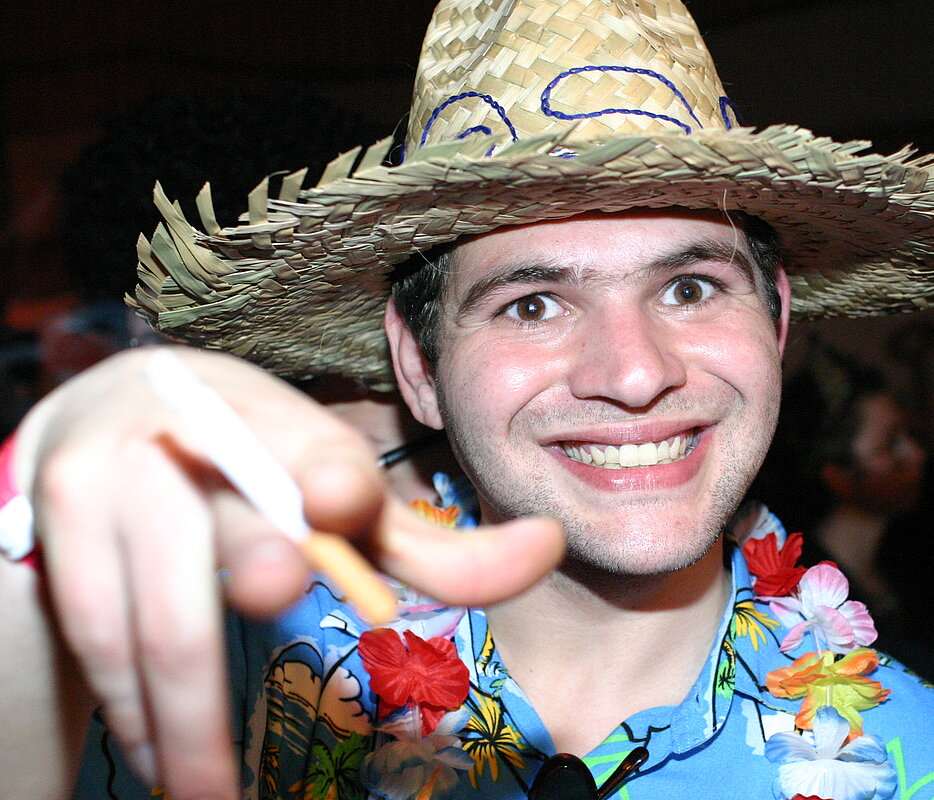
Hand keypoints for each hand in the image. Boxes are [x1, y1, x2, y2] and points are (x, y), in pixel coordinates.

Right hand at [15, 346, 563, 799]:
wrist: (113, 417)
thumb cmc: (255, 468)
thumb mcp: (339, 498)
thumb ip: (433, 547)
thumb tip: (548, 548)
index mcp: (285, 423)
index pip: (317, 452)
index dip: (333, 476)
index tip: (347, 501)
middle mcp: (198, 432)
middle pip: (234, 530)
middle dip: (252, 570)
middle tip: (276, 593)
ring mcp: (115, 469)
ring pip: (156, 617)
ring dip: (181, 723)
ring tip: (206, 798)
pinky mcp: (54, 511)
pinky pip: (94, 633)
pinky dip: (131, 708)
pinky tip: (158, 755)